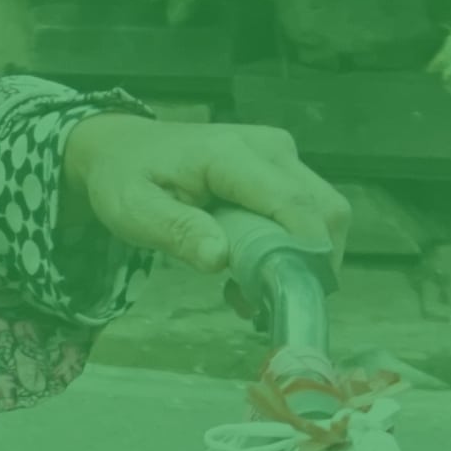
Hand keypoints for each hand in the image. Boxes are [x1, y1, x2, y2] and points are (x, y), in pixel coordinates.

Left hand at [61, 111, 349, 278]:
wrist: (124, 148)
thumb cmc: (125, 177)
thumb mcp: (132, 210)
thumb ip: (175, 231)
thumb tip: (218, 258)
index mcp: (230, 153)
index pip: (292, 202)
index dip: (307, 252)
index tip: (294, 297)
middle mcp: (270, 148)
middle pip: (326, 210)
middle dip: (309, 264)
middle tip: (266, 302)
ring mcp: (281, 157)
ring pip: (325, 216)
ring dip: (299, 262)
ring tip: (247, 290)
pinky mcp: (283, 171)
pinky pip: (308, 216)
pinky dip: (291, 253)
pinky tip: (249, 275)